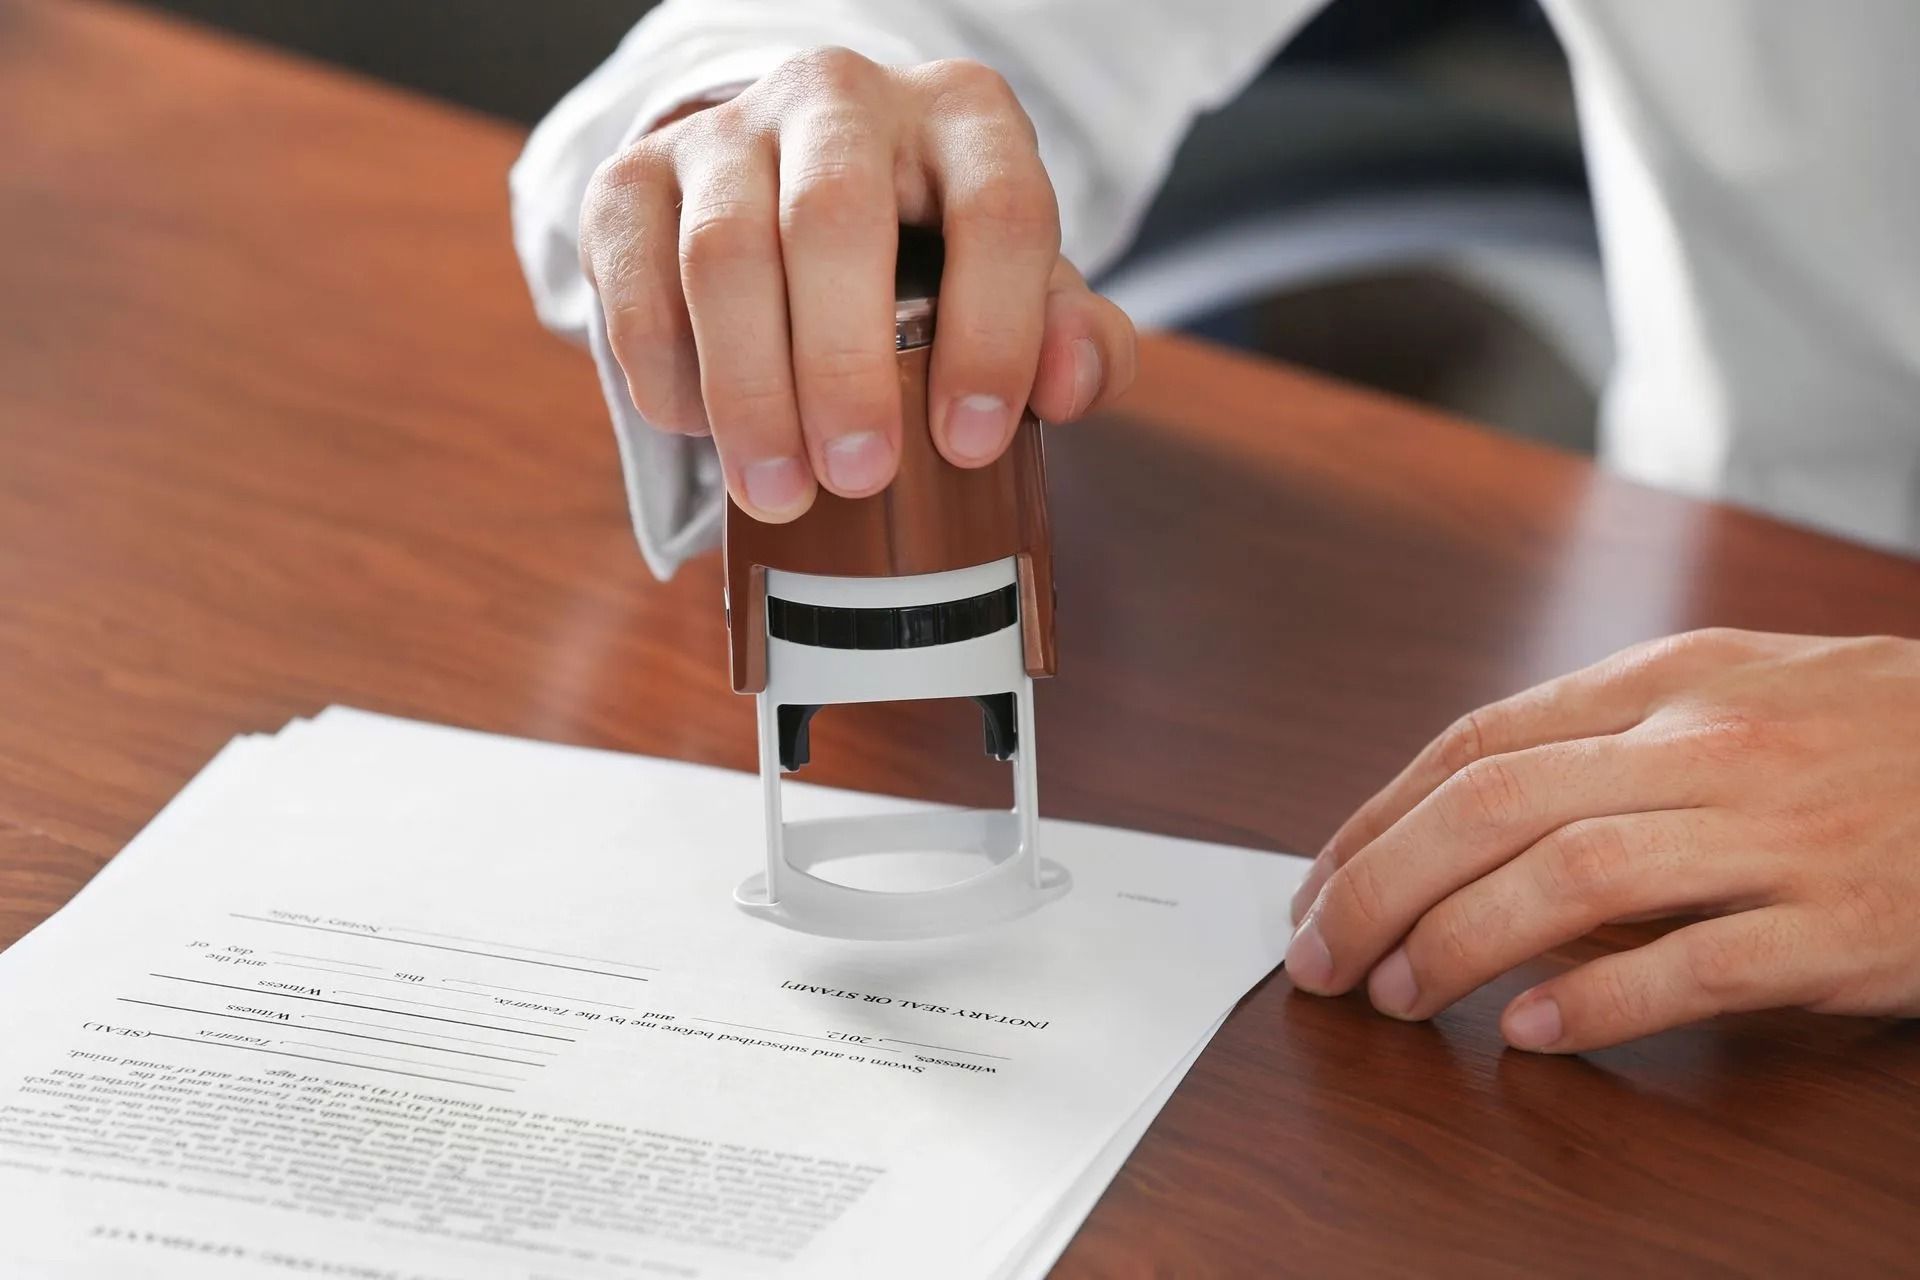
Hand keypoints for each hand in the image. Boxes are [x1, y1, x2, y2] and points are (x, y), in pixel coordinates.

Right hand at [577, 48, 1136, 521]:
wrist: (784, 194)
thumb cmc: (924, 259)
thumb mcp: (1016, 289)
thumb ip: (1070, 339)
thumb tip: (1071, 385)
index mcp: (962, 117)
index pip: (997, 209)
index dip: (991, 334)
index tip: (970, 445)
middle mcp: (841, 98)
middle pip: (835, 219)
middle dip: (846, 365)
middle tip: (859, 476)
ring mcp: (728, 132)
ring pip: (724, 251)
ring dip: (748, 388)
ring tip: (778, 492)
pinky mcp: (633, 178)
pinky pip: (637, 277)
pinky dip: (666, 369)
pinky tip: (698, 430)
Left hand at [1285, 629, 1919, 1051]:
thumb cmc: (1870, 733)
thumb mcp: (1735, 690)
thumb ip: (1607, 739)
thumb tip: (1467, 822)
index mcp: (1668, 680)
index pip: (1477, 742)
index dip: (1376, 817)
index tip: (1320, 883)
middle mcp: (1707, 745)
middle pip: (1495, 805)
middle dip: (1381, 883)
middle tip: (1323, 955)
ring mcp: (1775, 834)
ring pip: (1574, 875)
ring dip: (1460, 940)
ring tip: (1400, 994)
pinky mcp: (1838, 927)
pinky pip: (1696, 965)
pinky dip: (1600, 1002)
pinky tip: (1533, 1032)